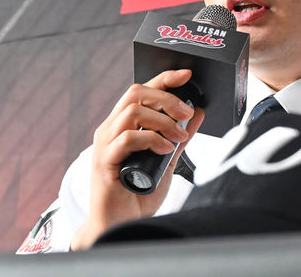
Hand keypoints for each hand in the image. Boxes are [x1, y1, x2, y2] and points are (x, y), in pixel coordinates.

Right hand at [70, 69, 204, 249]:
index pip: (141, 91)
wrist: (121, 225)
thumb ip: (178, 137)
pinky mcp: (104, 161)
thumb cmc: (138, 195)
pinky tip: (165, 149)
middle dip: (166, 97)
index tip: (186, 75)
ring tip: (180, 137)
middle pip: (135, 93)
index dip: (163, 79)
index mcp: (122, 126)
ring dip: (162, 120)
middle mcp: (110, 130)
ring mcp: (105, 144)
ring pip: (132, 112)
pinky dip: (151, 139)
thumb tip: (196, 114)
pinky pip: (127, 139)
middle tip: (186, 113)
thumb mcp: (166, 161)